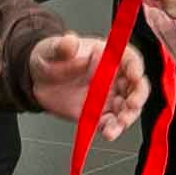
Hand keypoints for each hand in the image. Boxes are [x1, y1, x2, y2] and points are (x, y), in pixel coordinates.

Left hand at [26, 34, 147, 142]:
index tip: (134, 74)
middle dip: (138, 95)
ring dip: (129, 116)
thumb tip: (70, 41)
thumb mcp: (52, 48)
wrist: (37, 80)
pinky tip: (109, 133)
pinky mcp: (98, 114)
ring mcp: (107, 97)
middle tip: (132, 103)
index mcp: (107, 56)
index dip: (135, 66)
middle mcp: (112, 77)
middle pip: (136, 86)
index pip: (129, 59)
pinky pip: (110, 123)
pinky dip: (112, 129)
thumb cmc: (50, 58)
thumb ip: (62, 46)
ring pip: (128, 108)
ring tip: (121, 121)